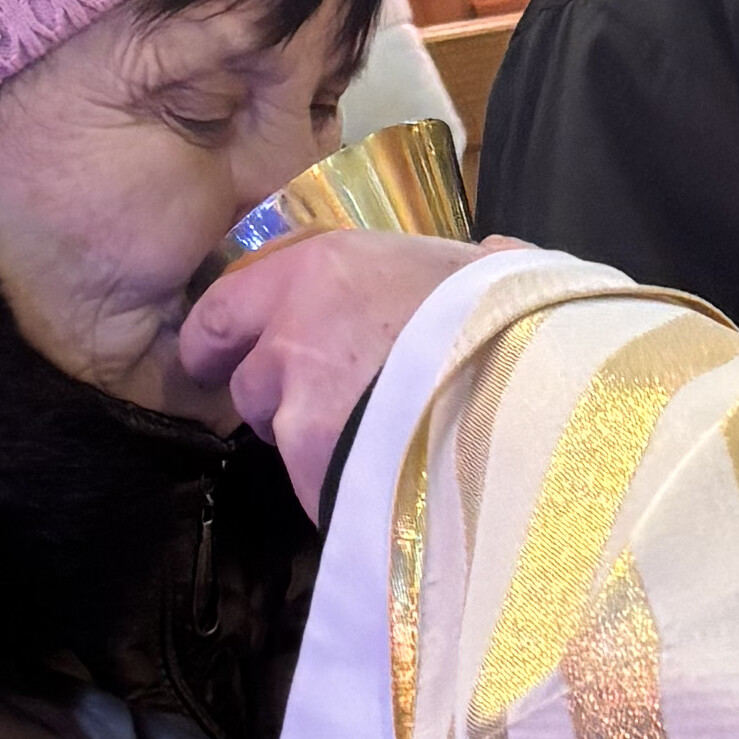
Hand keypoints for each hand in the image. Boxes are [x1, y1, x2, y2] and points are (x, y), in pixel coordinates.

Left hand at [176, 232, 486, 505]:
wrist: (520, 396)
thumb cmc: (506, 316)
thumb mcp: (483, 268)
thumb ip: (466, 261)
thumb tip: (496, 252)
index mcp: (322, 268)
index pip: (227, 302)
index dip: (219, 335)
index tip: (218, 352)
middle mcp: (290, 331)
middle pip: (244, 375)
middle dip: (266, 395)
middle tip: (296, 409)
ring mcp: (294, 403)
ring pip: (275, 433)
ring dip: (305, 441)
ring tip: (363, 448)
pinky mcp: (310, 467)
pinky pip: (312, 481)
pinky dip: (337, 486)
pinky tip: (383, 484)